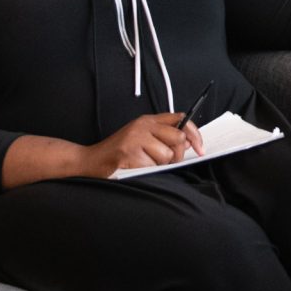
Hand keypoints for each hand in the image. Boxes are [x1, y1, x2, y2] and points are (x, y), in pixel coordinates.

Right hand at [80, 112, 205, 178]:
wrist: (89, 162)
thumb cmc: (118, 153)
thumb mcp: (141, 138)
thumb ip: (163, 137)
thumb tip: (189, 144)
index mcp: (147, 121)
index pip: (181, 119)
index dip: (194, 134)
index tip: (200, 149)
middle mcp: (142, 126)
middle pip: (178, 139)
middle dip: (176, 155)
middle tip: (164, 162)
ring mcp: (135, 138)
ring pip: (167, 155)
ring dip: (159, 165)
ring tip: (143, 164)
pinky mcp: (129, 152)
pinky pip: (152, 166)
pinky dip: (146, 172)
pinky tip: (134, 168)